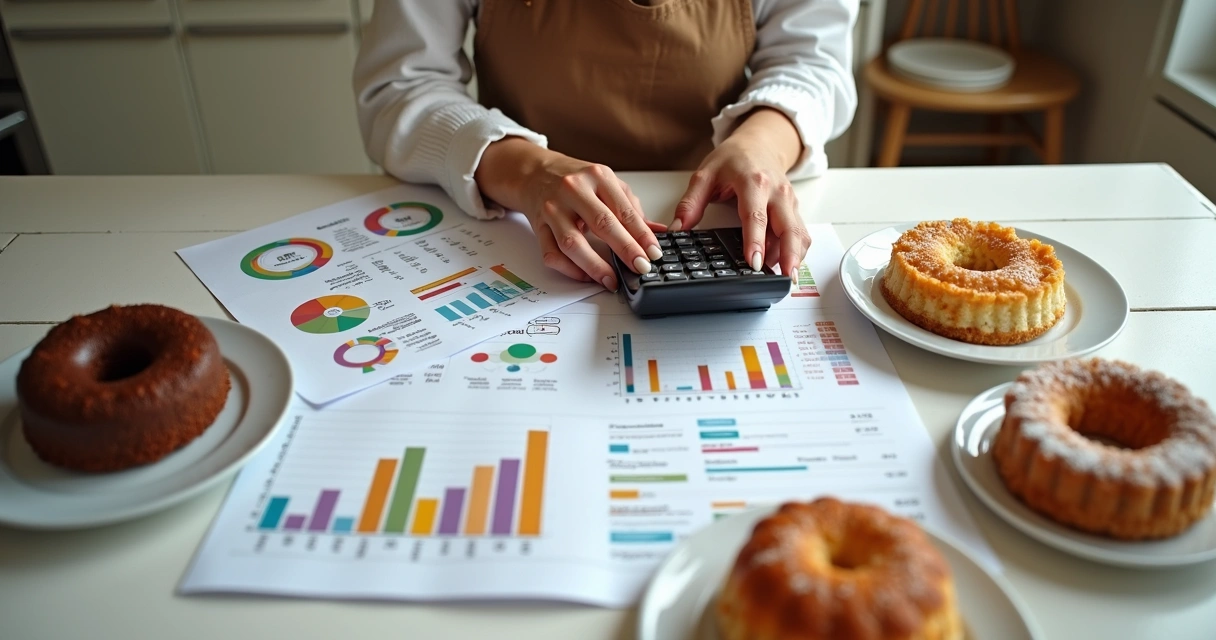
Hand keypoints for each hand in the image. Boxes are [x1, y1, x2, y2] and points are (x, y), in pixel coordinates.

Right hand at [475, 138, 664, 290]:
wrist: (534, 173)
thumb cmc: (575, 179)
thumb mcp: (606, 183)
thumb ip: (631, 207)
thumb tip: (657, 232)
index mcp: (596, 177)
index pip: (624, 210)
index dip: (641, 234)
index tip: (653, 253)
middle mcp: (573, 190)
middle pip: (602, 224)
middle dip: (625, 249)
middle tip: (640, 267)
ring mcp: (553, 209)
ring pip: (573, 243)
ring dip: (595, 266)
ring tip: (611, 280)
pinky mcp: (539, 226)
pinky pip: (552, 254)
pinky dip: (570, 270)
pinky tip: (586, 276)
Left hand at [670, 108, 809, 280]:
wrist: (758, 143)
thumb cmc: (733, 158)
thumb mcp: (705, 175)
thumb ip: (690, 203)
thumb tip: (677, 229)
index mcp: (753, 182)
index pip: (756, 216)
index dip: (756, 241)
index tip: (754, 262)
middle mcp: (776, 192)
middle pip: (788, 227)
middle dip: (789, 254)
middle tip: (784, 277)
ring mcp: (789, 201)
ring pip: (798, 232)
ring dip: (795, 256)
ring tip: (785, 277)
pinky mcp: (794, 209)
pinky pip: (800, 233)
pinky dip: (796, 251)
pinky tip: (786, 265)